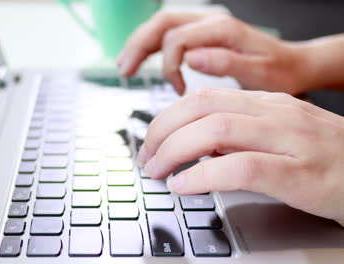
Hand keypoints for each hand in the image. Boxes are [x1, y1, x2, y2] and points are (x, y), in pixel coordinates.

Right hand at [117, 12, 307, 94]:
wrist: (293, 65)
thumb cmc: (279, 72)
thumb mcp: (260, 74)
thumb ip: (226, 64)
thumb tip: (191, 59)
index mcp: (223, 30)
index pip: (178, 39)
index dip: (169, 66)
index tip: (178, 91)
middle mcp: (211, 22)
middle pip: (162, 24)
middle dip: (139, 46)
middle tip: (125, 70)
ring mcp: (205, 27)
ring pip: (162, 26)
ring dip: (140, 45)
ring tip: (125, 66)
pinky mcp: (202, 35)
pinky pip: (170, 35)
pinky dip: (153, 48)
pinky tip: (143, 62)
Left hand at [138, 88, 343, 225]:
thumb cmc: (325, 157)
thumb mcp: (278, 135)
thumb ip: (239, 136)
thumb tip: (194, 146)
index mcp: (267, 103)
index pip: (203, 98)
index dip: (167, 118)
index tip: (152, 141)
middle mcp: (275, 114)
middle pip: (202, 109)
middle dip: (163, 132)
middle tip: (147, 157)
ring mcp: (289, 141)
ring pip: (216, 131)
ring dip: (175, 151)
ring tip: (158, 171)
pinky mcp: (299, 174)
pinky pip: (240, 168)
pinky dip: (203, 176)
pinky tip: (184, 185)